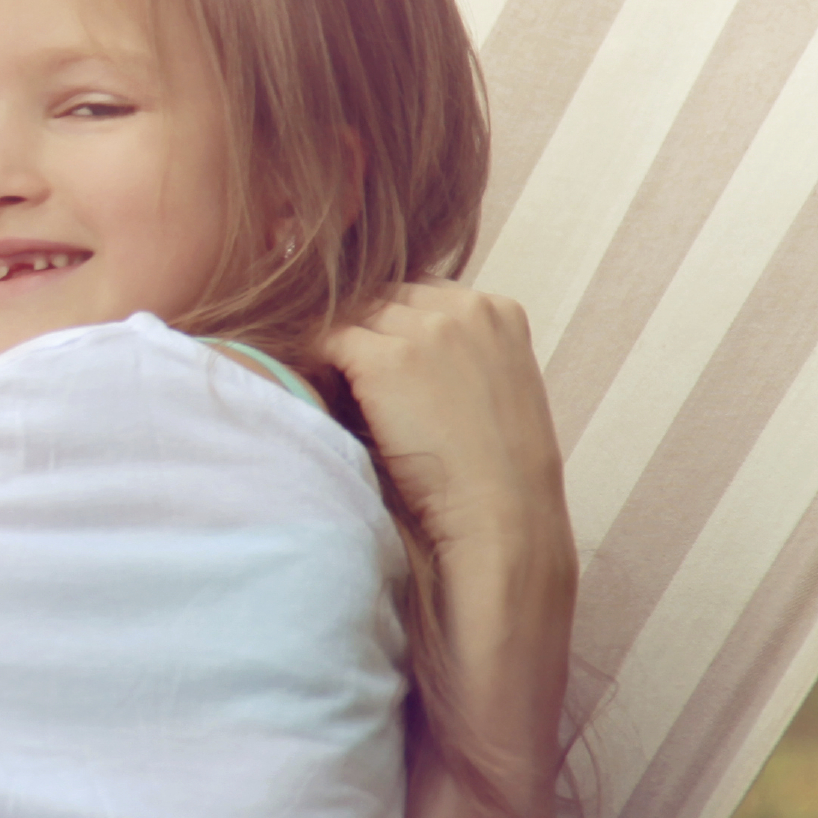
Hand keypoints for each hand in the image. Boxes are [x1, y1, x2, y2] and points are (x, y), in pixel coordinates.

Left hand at [318, 281, 576, 700]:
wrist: (502, 522)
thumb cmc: (494, 479)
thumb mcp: (491, 397)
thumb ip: (455, 359)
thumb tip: (386, 352)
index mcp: (501, 312)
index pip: (420, 295)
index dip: (390, 328)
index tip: (372, 364)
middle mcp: (465, 307)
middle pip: (383, 299)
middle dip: (361, 333)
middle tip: (338, 375)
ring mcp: (426, 329)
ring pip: (352, 318)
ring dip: (336, 350)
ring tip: (326, 390)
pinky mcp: (385, 360)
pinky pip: (325, 342)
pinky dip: (315, 365)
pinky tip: (316, 398)